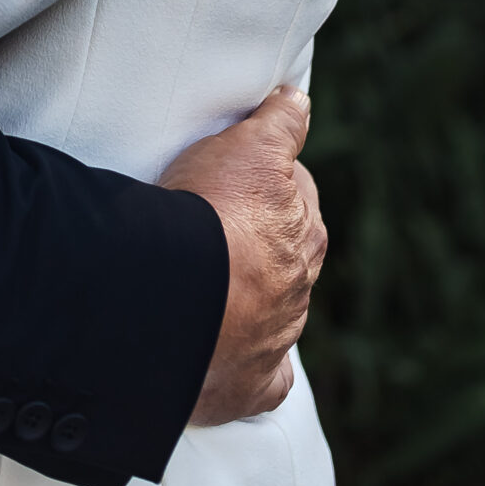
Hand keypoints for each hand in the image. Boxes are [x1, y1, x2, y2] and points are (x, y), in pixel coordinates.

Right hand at [159, 86, 325, 425]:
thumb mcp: (249, 147)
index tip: (249, 179)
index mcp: (303, 234)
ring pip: (274, 317)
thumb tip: (300, 100)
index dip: (275, 184)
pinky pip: (262, 384)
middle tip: (224, 228)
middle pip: (289, 260)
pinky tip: (234, 363)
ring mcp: (275, 340)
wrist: (181, 295)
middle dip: (267, 245)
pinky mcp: (248, 384)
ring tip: (216, 288)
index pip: (300, 201)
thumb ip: (280, 123)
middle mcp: (297, 290)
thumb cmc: (212, 215)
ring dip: (253, 303)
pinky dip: (252, 375)